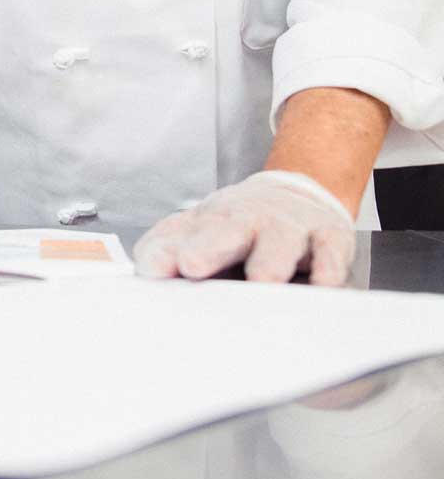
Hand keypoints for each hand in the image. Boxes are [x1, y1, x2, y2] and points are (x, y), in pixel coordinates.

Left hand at [133, 170, 355, 286]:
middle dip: (210, 247)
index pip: (182, 235)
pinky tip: (324, 285)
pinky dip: (328, 270)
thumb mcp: (198, 230)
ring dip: (270, 261)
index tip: (154, 268)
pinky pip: (331, 255)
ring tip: (262, 281)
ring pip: (281, 242)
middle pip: (228, 230)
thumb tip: (147, 268)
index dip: (167, 251)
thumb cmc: (241, 225)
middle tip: (192, 264)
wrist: (296, 193)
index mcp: (213, 221)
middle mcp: (251, 220)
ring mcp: (291, 228)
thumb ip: (166, 249)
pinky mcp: (330, 239)